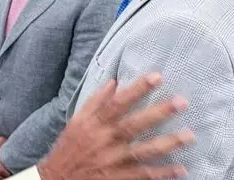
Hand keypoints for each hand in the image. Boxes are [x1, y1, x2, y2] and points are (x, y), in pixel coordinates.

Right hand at [0, 135, 10, 179]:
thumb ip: (8, 148)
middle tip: (12, 174)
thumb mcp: (1, 141)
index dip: (8, 174)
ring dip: (0, 178)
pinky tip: (0, 177)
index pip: (1, 171)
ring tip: (7, 176)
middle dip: (6, 177)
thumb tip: (18, 151)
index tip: (13, 173)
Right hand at [37, 73, 193, 179]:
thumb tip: (113, 82)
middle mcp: (105, 140)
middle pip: (134, 124)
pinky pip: (143, 175)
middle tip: (181, 102)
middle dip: (158, 113)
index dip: (137, 89)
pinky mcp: (118, 178)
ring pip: (143, 151)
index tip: (156, 77)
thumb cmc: (69, 147)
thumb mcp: (76, 120)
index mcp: (94, 123)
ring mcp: (113, 161)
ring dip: (167, 144)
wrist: (57, 179)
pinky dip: (161, 173)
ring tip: (188, 135)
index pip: (118, 102)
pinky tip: (179, 168)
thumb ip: (94, 101)